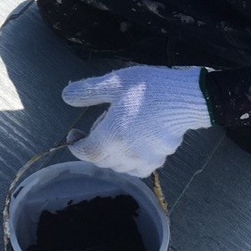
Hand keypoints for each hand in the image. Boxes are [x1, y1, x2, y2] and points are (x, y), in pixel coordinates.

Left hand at [62, 65, 212, 177]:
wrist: (186, 96)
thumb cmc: (148, 88)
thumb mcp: (114, 83)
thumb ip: (87, 92)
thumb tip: (65, 97)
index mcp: (112, 136)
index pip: (86, 152)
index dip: (76, 145)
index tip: (74, 134)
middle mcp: (127, 154)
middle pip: (101, 160)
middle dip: (94, 145)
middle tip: (102, 122)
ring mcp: (145, 160)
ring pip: (118, 166)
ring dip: (111, 153)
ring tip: (119, 129)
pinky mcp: (160, 160)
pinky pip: (137, 168)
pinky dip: (129, 160)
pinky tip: (134, 141)